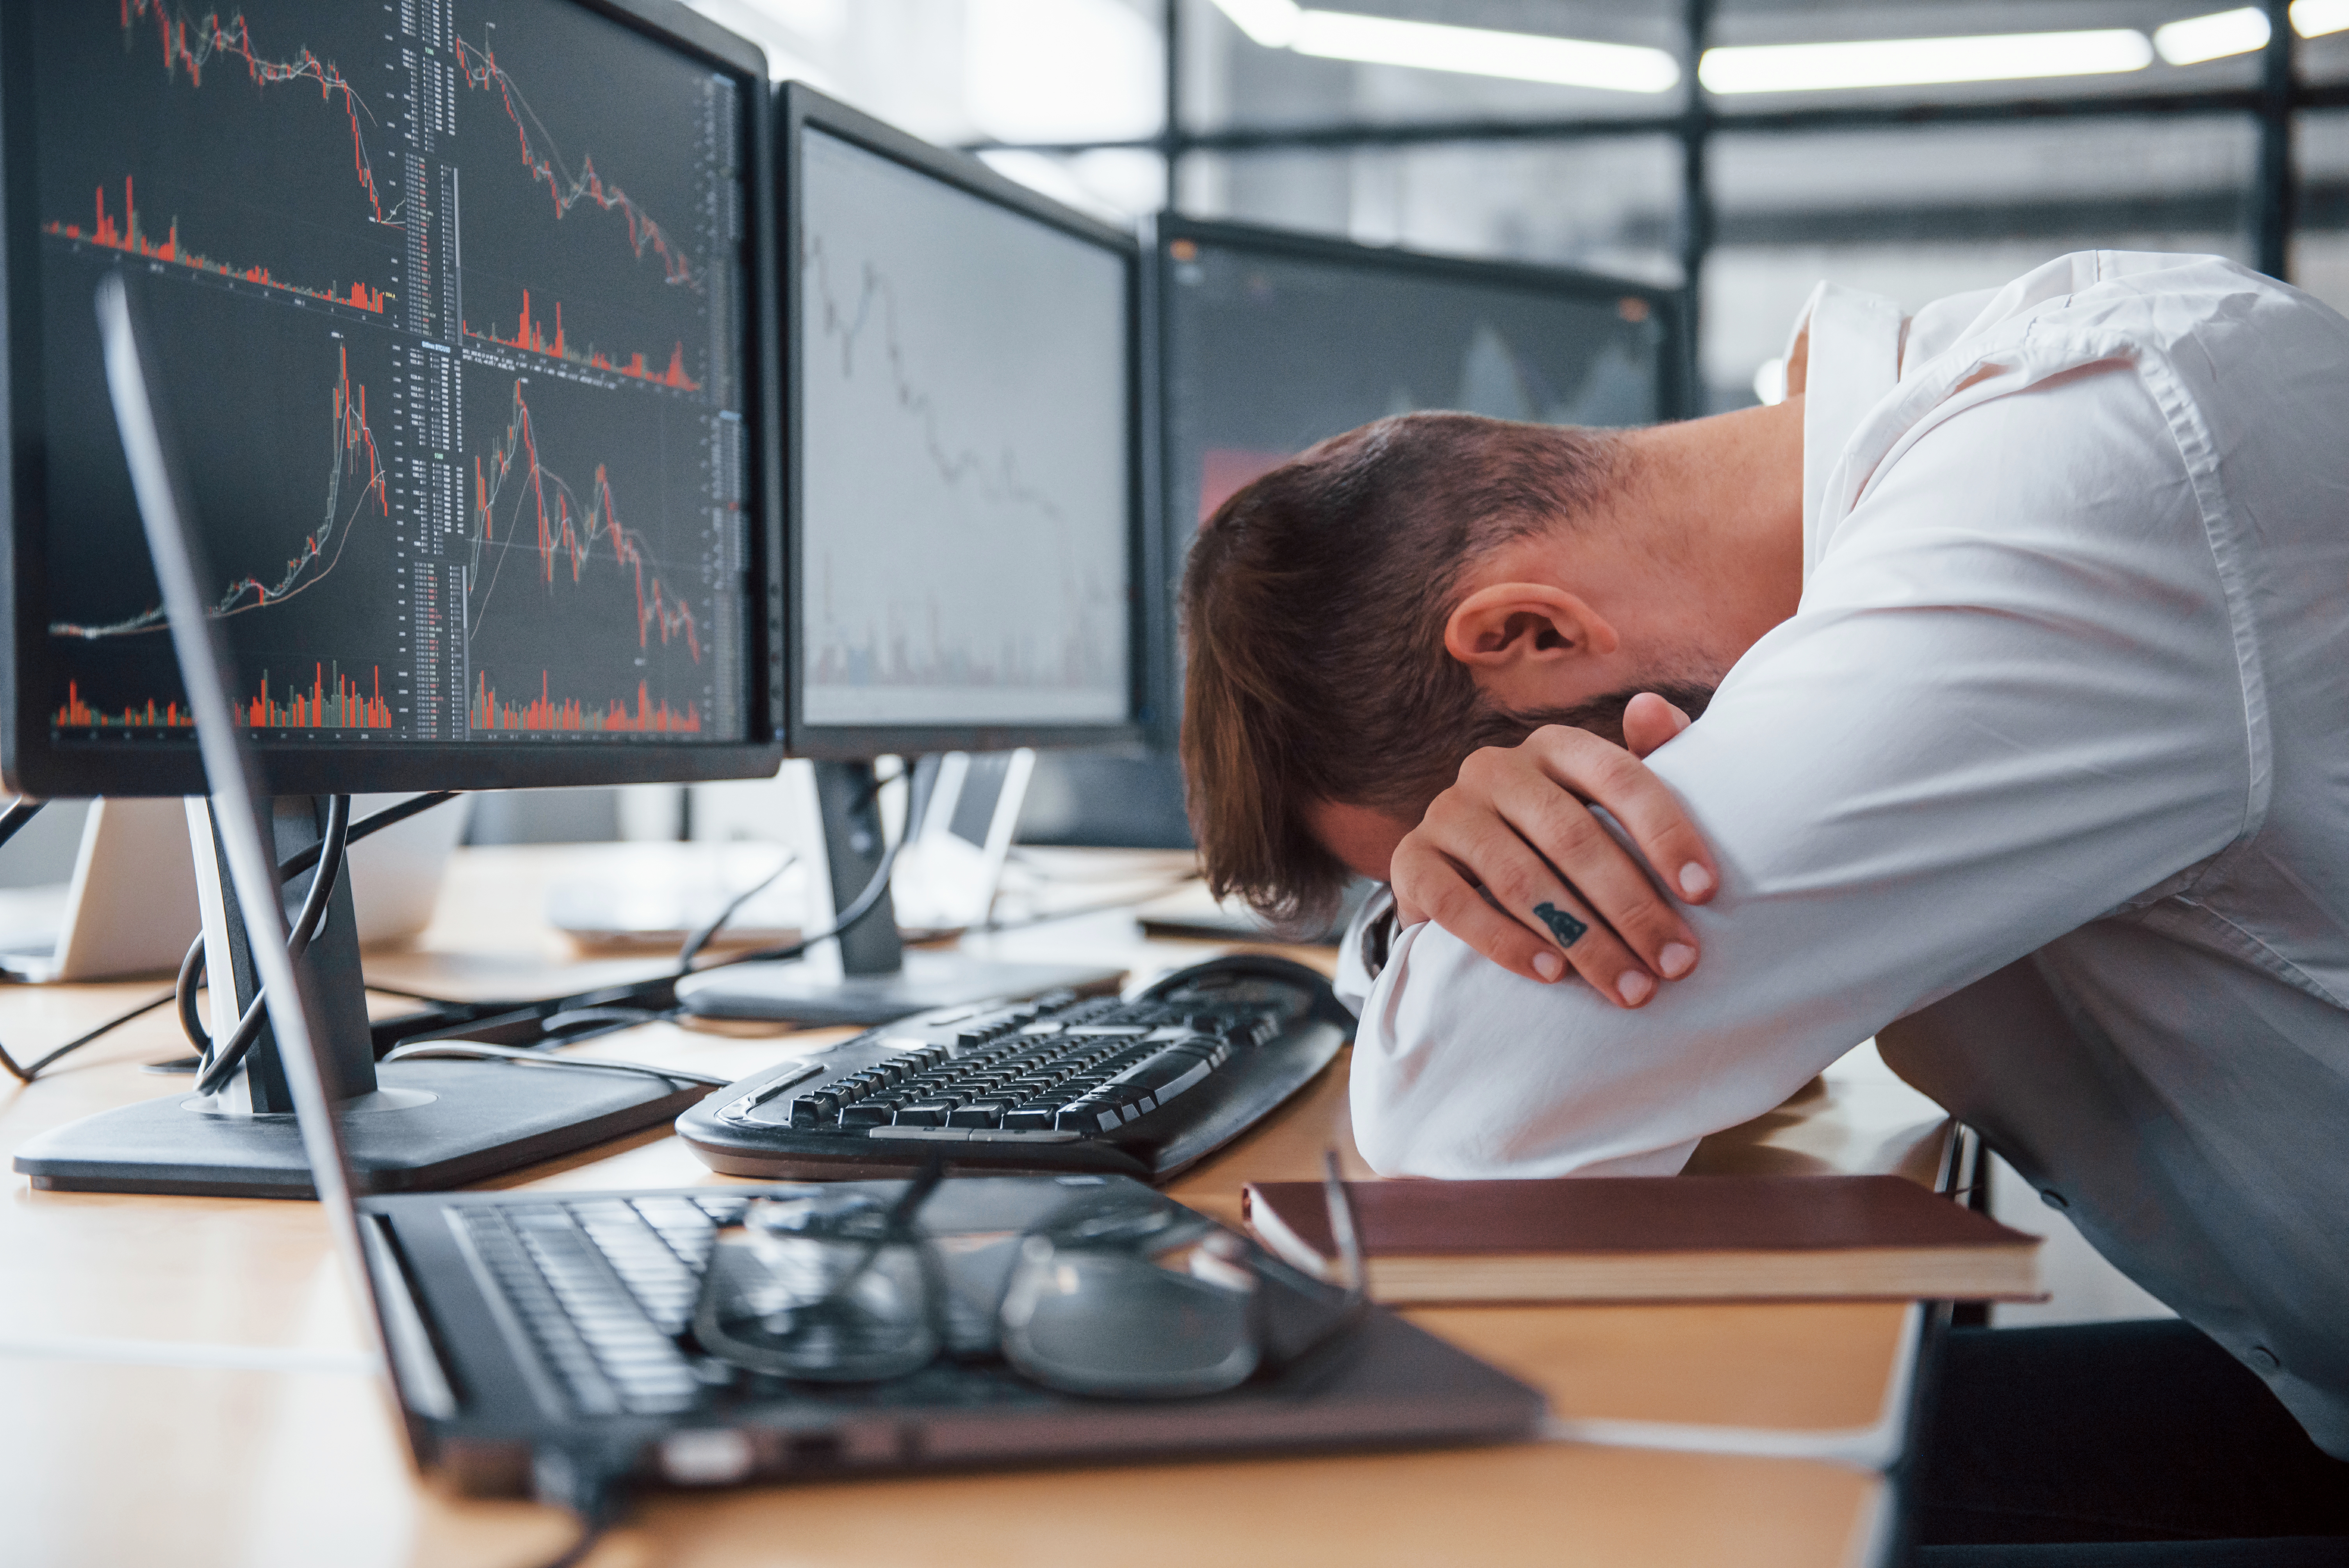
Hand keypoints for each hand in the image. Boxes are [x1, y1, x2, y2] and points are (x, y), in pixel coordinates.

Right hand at [1389, 693, 1714, 1005]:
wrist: (1462, 870)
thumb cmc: (1557, 837)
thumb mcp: (1603, 802)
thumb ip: (1645, 763)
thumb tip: (1653, 708)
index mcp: (1554, 746)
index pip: (1617, 777)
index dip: (1665, 832)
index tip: (1705, 892)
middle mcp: (1495, 768)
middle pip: (1572, 837)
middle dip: (1632, 908)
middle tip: (1676, 964)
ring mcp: (1448, 812)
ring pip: (1519, 878)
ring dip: (1582, 940)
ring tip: (1628, 987)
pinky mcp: (1411, 859)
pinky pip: (1457, 904)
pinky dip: (1507, 943)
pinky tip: (1552, 975)